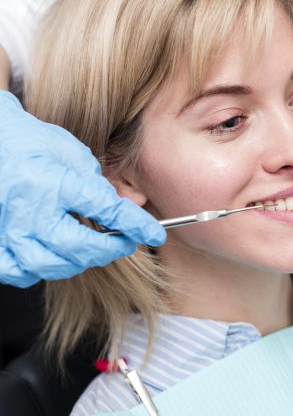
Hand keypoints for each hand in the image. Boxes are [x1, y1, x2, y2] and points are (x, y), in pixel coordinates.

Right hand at [0, 92, 165, 286]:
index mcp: (54, 183)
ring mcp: (6, 230)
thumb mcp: (72, 153)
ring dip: (78, 261)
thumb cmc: (31, 142)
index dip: (137, 226)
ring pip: (50, 266)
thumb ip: (97, 183)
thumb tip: (123, 209)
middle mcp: (29, 211)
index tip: (155, 233)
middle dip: (111, 249)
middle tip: (125, 242)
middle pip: (80, 248)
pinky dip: (39, 269)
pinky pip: (18, 272)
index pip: (108, 211)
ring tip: (90, 248)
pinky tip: (52, 255)